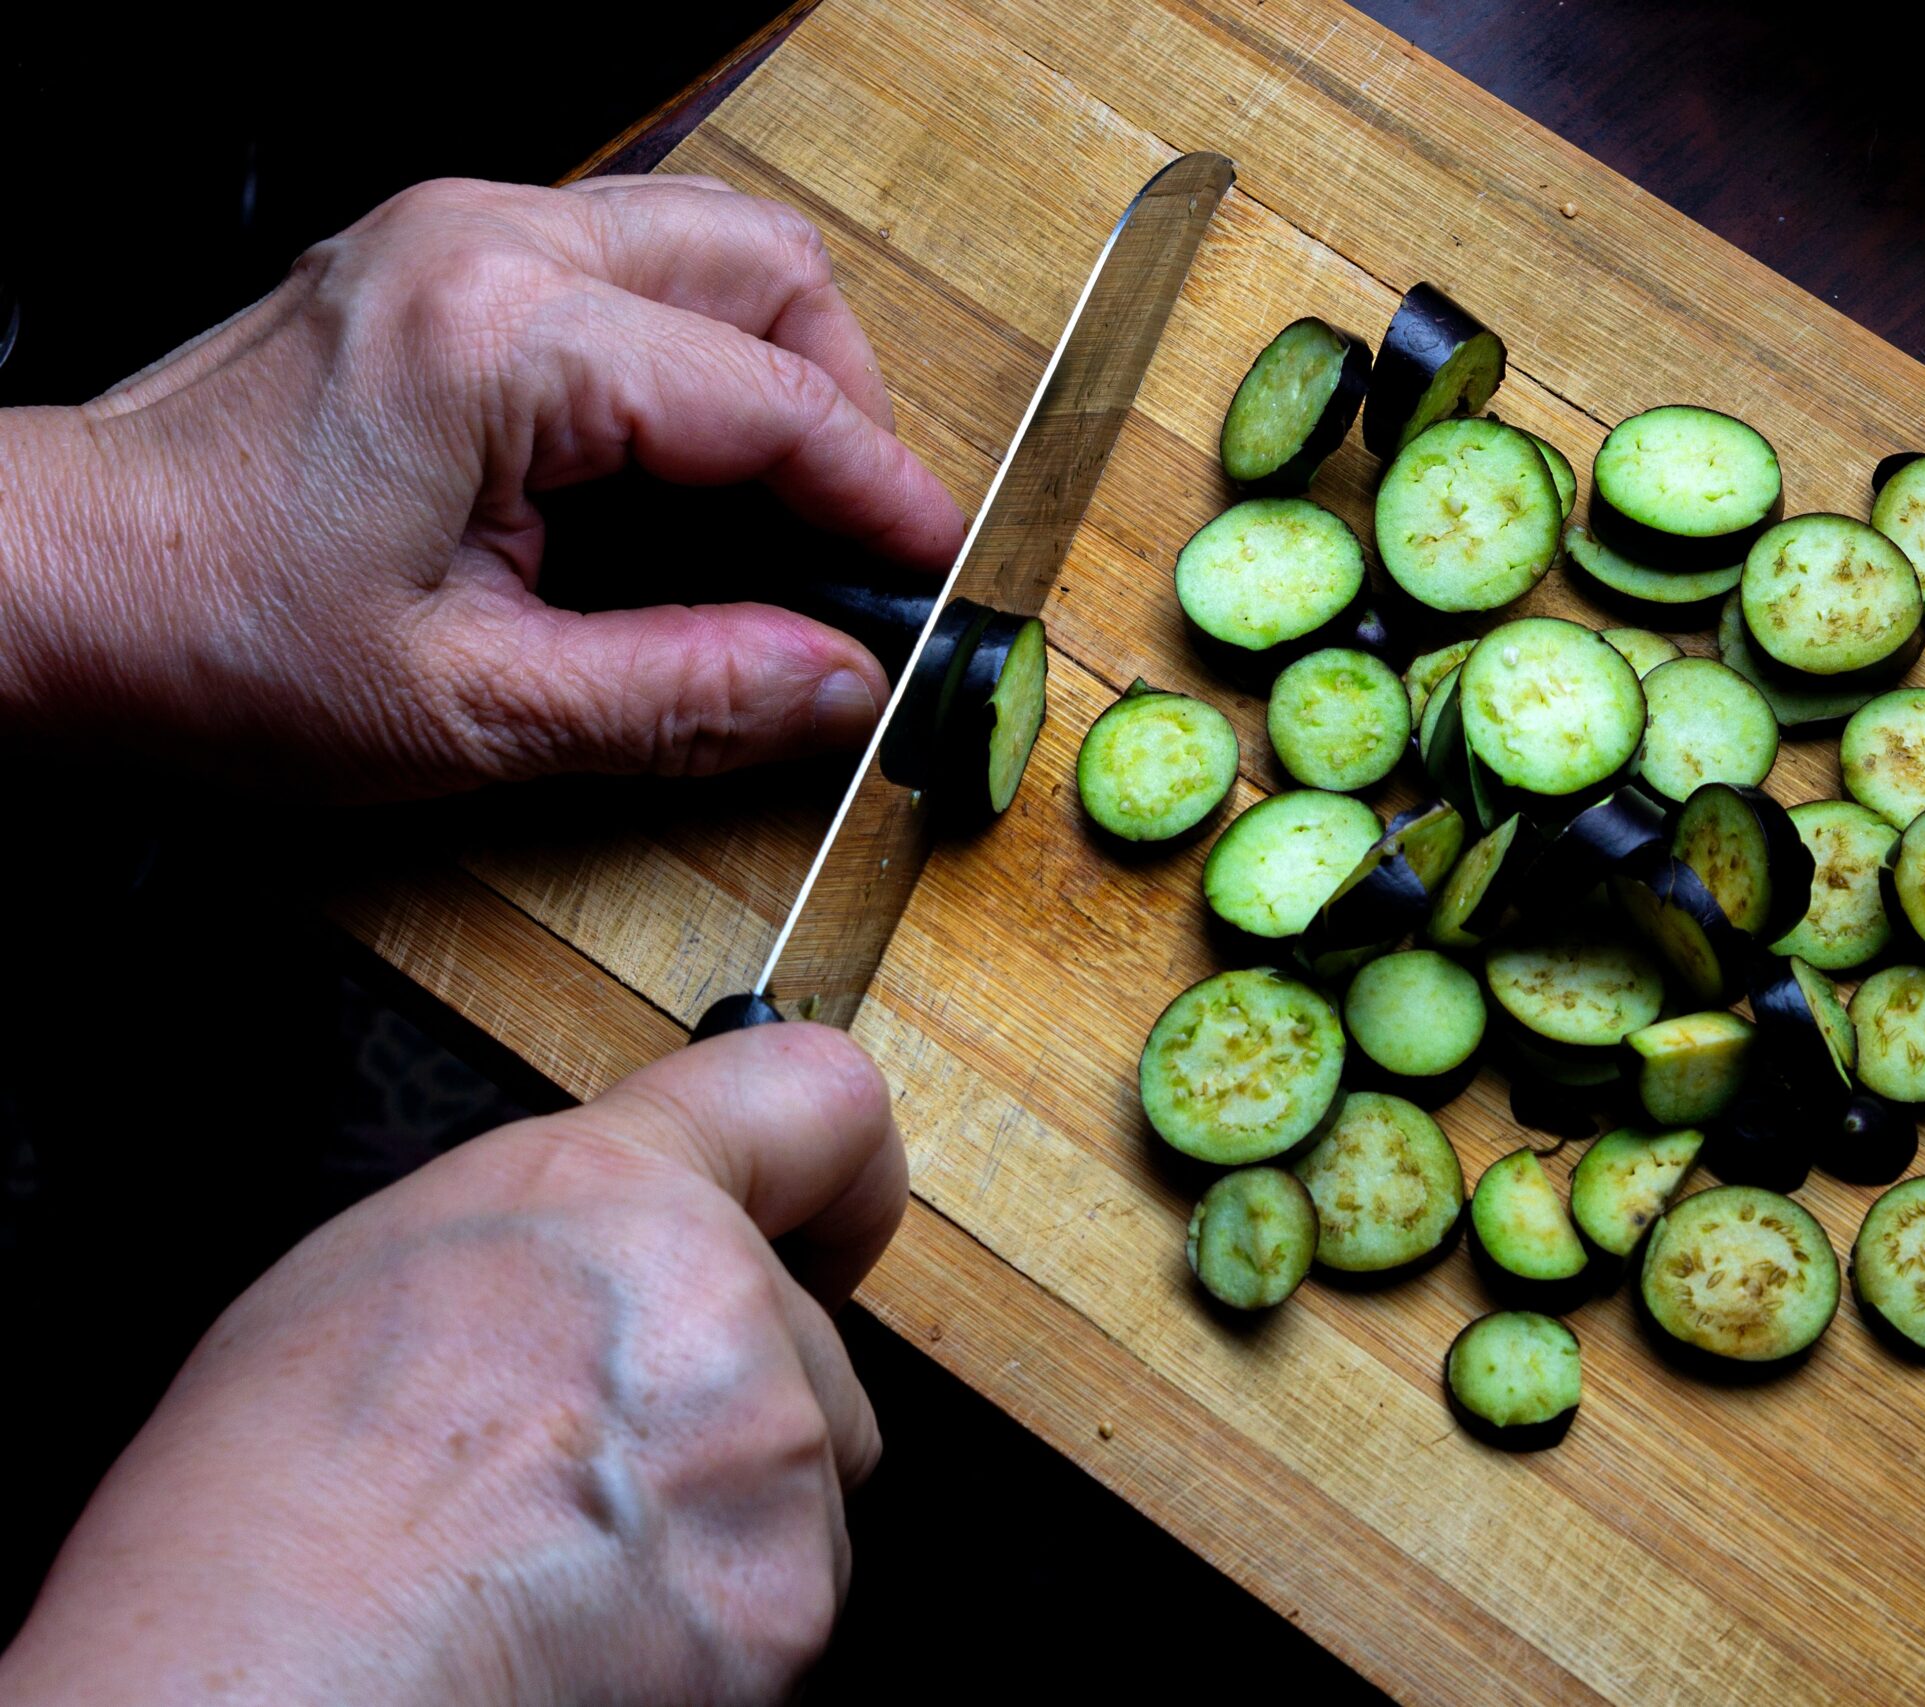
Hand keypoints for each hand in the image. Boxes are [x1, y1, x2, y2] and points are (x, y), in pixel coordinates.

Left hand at [0, 175, 966, 796]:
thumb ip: (687, 693)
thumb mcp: (472, 708)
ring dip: (771, 368)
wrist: (45, 587)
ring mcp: (453, 232)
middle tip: (848, 539)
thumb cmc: (210, 640)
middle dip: (841, 403)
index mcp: (501, 340)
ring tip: (769, 512)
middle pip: (766, 265)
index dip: (881, 494)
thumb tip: (843, 685)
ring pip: (704, 247)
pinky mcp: (432, 257)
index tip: (935, 572)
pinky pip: (623, 266)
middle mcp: (485, 242)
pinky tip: (668, 477)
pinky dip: (688, 357)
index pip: (771, 396)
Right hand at [0, 1023, 903, 1704]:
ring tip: (555, 1563)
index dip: (834, 1175)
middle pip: (807, 1345)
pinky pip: (788, 1600)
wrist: (260, 1681)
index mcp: (614, 1193)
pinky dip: (714, 1626)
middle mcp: (717, 1307)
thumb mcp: (388, 1266)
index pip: (821, 1100)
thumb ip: (567, 1235)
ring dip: (720, 1520)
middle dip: (727, 1403)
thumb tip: (620, 1257)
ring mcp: (769, 1459)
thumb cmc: (269, 1507)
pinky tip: (587, 1629)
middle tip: (583, 1468)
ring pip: (802, 1482)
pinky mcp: (789, 1601)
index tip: (824, 1222)